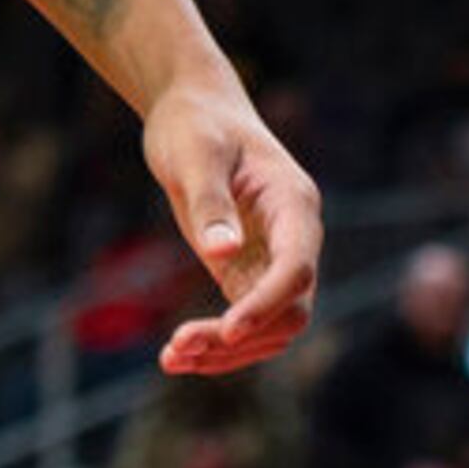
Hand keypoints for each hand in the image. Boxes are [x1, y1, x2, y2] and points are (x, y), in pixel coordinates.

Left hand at [141, 74, 322, 375]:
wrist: (191, 109)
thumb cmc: (196, 123)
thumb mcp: (196, 153)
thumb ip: (210, 202)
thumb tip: (222, 254)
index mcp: (293, 203)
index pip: (297, 267)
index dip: (268, 303)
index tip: (229, 330)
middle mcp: (294, 237)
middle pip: (290, 309)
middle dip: (242, 338)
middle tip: (178, 346)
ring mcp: (272, 257)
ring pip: (270, 327)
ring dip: (227, 351)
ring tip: (171, 358)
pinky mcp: (246, 270)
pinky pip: (243, 320)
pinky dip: (216, 343)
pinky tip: (175, 354)